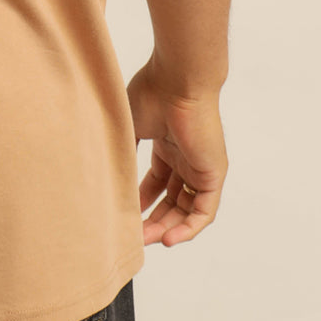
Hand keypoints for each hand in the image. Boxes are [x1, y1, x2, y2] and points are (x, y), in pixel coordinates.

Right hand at [126, 54, 227, 247]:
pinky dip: (188, 228)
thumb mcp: (129, 126)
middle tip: (134, 235)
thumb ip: (122, 150)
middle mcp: (186, 157)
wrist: (177, 80)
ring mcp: (201, 166)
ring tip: (146, 241)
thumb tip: (106, 173)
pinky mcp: (214, 173)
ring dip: (168, 228)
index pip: (156, 183)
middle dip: (153, 220)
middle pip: (171, 199)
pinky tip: (168, 238)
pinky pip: (205, 210)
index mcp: (167, 145)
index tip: (124, 214)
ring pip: (187, 209)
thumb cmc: (151, 93)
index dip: (140, 201)